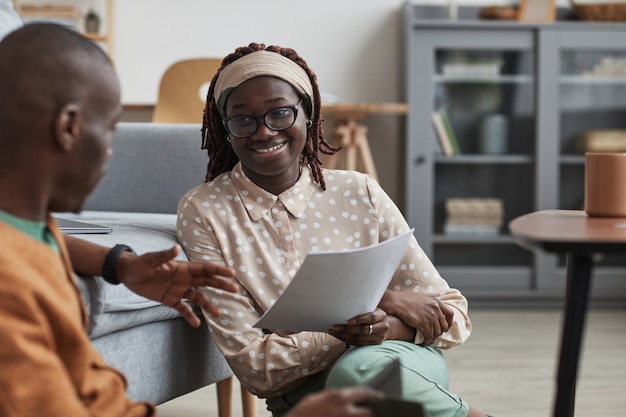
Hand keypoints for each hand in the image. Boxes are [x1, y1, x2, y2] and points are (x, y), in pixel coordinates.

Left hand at [117, 244, 236, 326]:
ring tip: (218, 314)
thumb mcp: (151, 260)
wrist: (128, 275)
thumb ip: (164, 256)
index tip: (231, 273)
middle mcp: (184, 279)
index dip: (218, 270)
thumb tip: (176, 248)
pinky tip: (197, 324)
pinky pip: (183, 309)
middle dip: (221, 285)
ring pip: (198, 298)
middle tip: (235, 290)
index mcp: (183, 267)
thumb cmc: (139, 264)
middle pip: (207, 282)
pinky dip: (190, 316)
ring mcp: (179, 290)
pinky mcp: (171, 300)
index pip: (204, 269)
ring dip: (208, 305)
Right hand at [285, 387, 382, 416]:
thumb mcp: (319, 397)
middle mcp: (345, 409)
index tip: (380, 396)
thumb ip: (335, 396)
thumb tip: (348, 396)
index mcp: (339, 396)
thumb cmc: (305, 412)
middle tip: (383, 409)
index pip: (364, 393)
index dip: (374, 394)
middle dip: (377, 409)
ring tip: (376, 415)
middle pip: (369, 410)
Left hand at [329, 308, 387, 345]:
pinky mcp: (374, 345)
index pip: (371, 317)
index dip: (359, 320)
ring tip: (334, 332)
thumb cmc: (372, 314)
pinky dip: (347, 340)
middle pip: (364, 330)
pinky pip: (358, 344)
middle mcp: (383, 327)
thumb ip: (362, 309)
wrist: (383, 325)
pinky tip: (339, 336)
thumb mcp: (371, 309)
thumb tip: (344, 305)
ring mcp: (379, 338)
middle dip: (347, 329)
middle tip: (335, 327)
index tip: (348, 321)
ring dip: (344, 336)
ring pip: (359, 339)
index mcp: (382, 316)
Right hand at [379, 291, 453, 345]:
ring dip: (433, 338)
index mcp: (436, 301)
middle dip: (440, 332)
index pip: (450, 314)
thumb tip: (433, 313)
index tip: (445, 327)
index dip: (449, 322)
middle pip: (444, 325)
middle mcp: (436, 309)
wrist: (396, 301)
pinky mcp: (424, 323)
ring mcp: (431, 316)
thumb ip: (430, 305)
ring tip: (428, 340)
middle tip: (434, 335)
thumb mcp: (422, 298)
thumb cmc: (405, 299)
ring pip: (437, 332)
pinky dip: (427, 340)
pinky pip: (429, 336)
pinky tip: (423, 342)